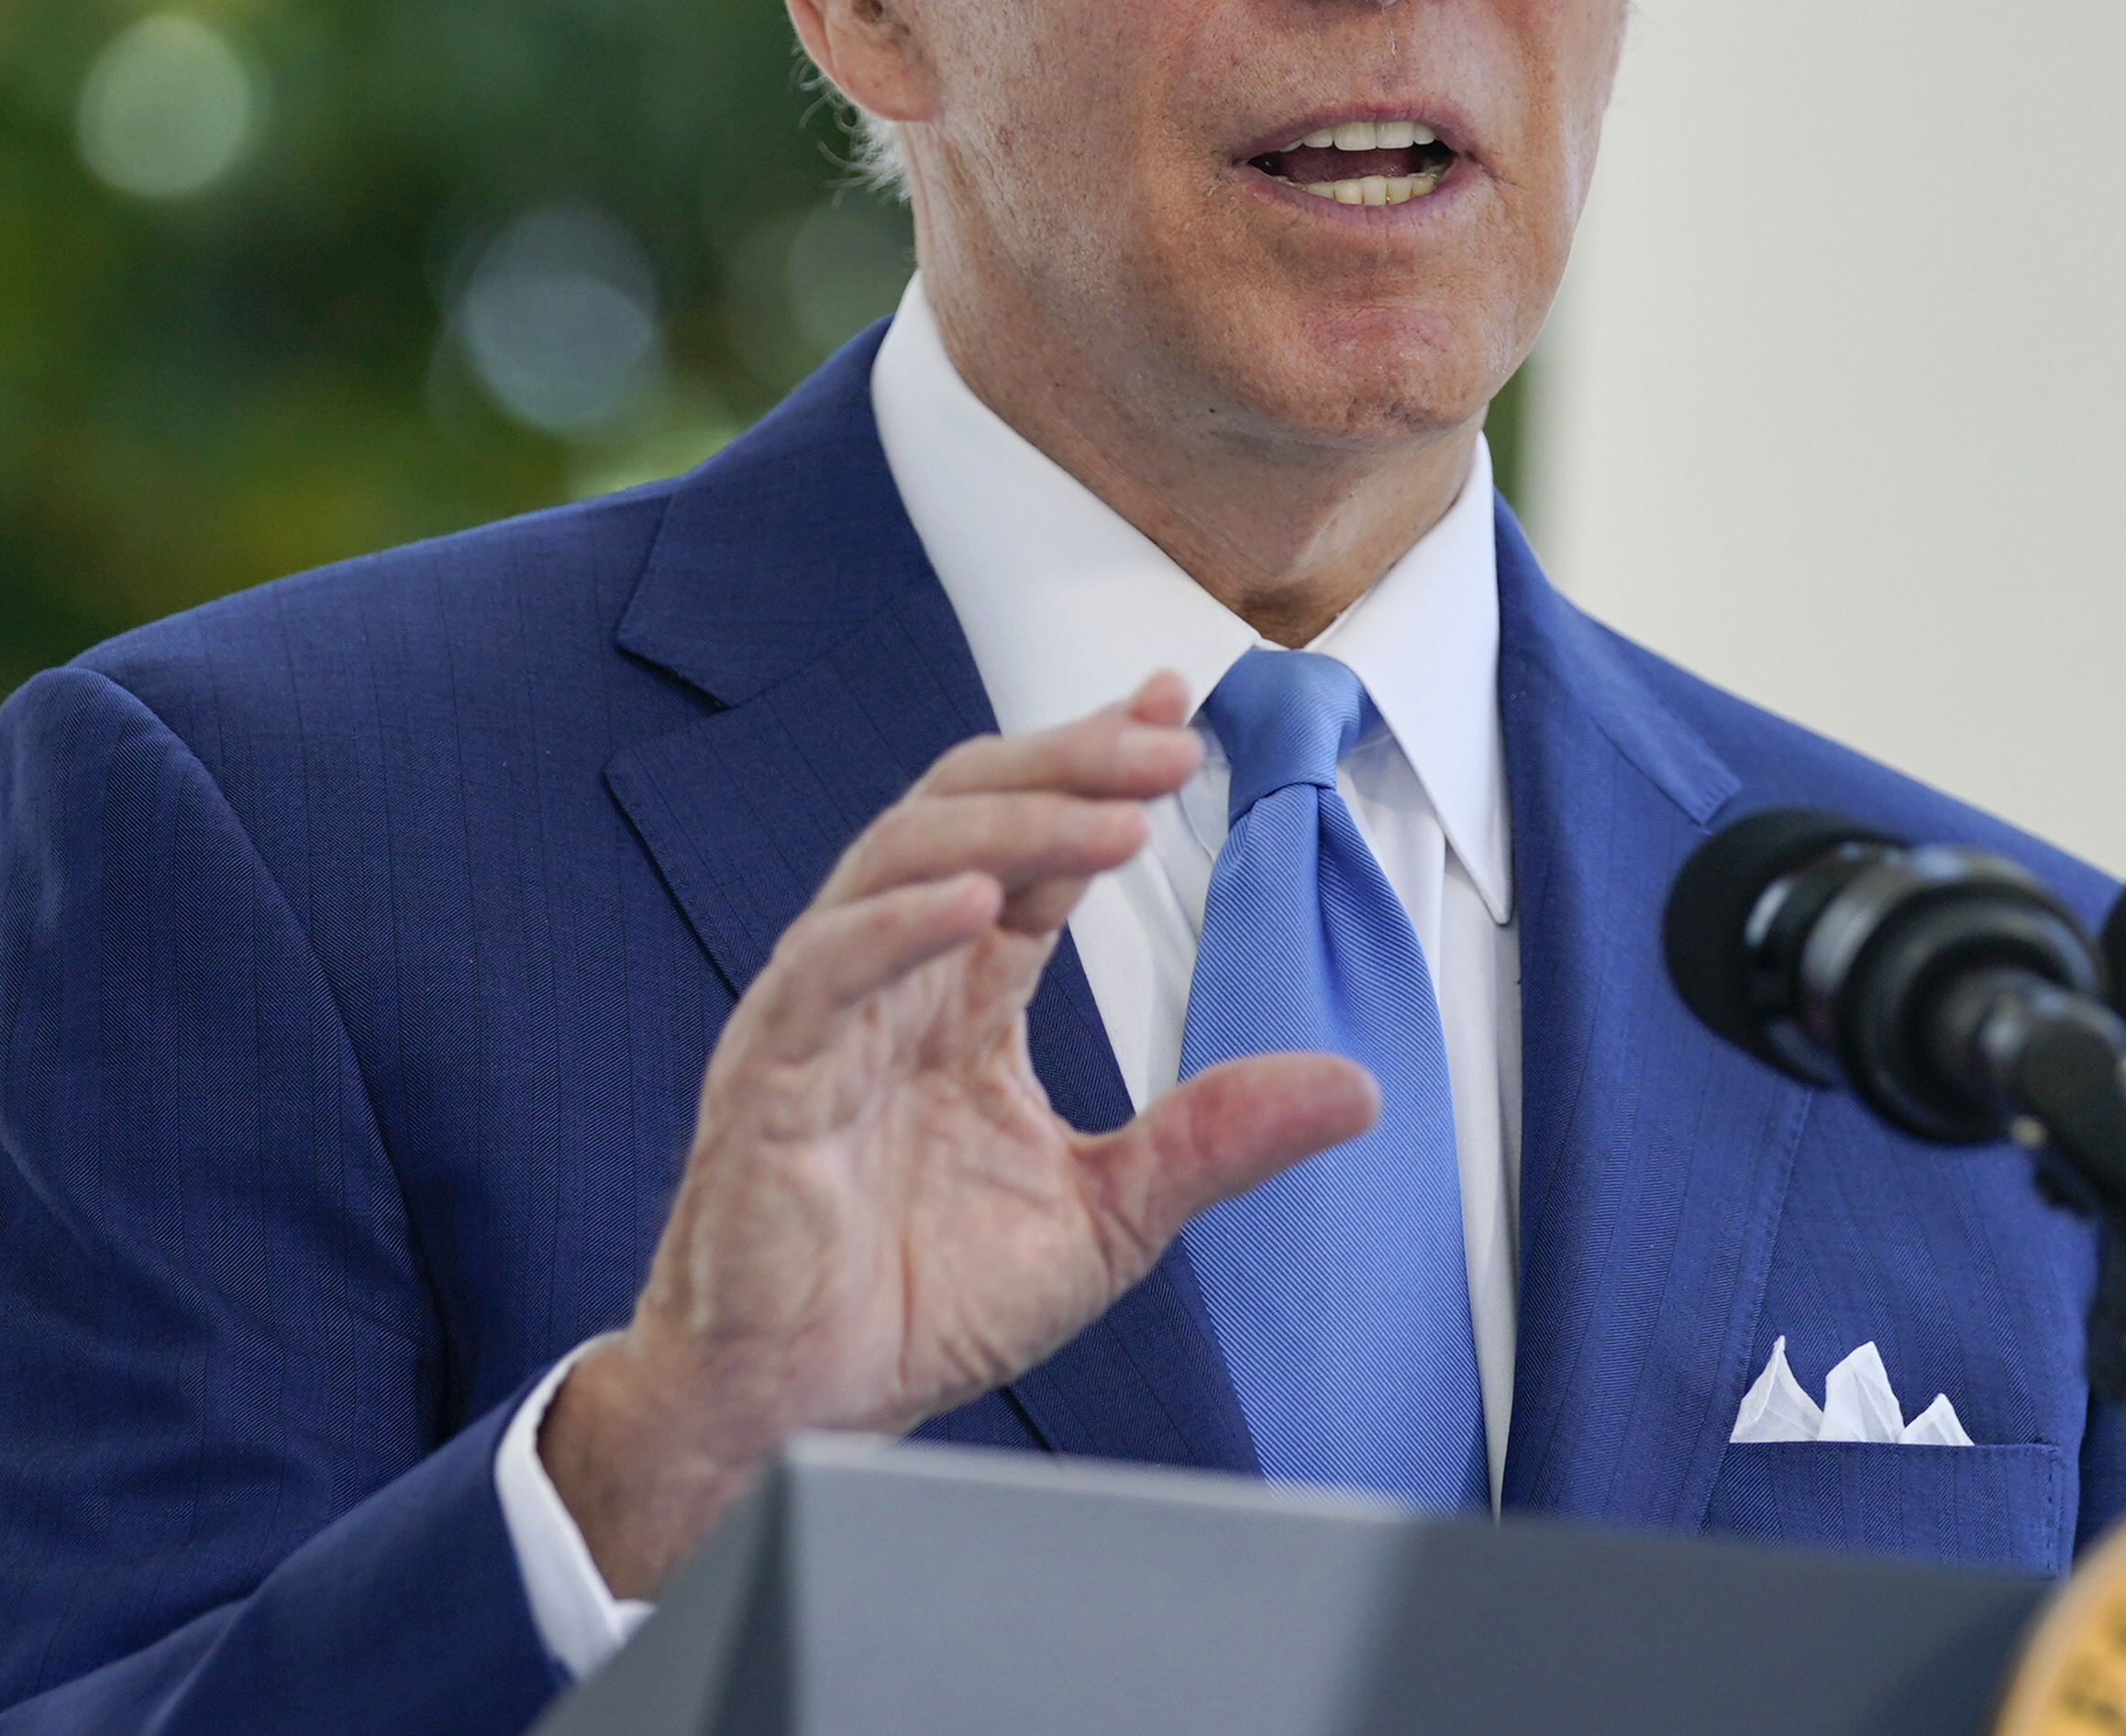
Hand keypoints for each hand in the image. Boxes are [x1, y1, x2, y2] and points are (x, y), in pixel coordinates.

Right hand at [541, 674, 1372, 1592]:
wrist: (800, 1416)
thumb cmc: (915, 1305)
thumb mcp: (1110, 1218)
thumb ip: (1217, 1138)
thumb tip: (1357, 1089)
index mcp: (959, 999)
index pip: (1028, 849)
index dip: (1094, 770)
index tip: (1175, 709)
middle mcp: (889, 982)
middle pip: (962, 813)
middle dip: (1066, 764)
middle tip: (1166, 742)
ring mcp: (821, 1019)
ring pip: (898, 860)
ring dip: (1010, 823)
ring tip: (1114, 814)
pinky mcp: (768, 1078)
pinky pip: (824, 971)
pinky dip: (896, 924)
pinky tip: (976, 900)